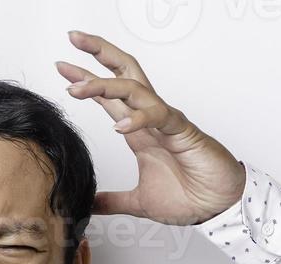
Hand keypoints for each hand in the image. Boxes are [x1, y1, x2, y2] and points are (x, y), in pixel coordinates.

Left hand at [56, 31, 245, 225]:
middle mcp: (151, 118)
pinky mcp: (183, 132)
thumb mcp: (138, 202)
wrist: (218, 208)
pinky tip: (120, 127)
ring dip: (104, 85)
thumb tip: (88, 203)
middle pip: (124, 73)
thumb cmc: (189, 198)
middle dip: (99, 53)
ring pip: (134, 89)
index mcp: (140, 130)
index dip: (87, 79)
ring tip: (77, 87)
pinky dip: (139, 119)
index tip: (62, 68)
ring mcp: (167, 122)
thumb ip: (112, 201)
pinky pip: (159, 116)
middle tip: (73, 38)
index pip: (109, 98)